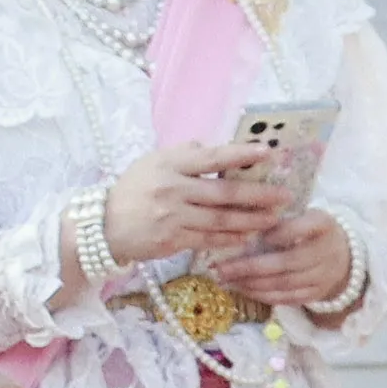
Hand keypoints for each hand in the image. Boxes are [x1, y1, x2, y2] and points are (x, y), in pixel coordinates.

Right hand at [99, 143, 290, 270]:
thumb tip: (213, 147)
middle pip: (223, 192)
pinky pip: (209, 239)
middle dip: (258, 195)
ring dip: (251, 219)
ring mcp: (173, 217)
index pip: (211, 157)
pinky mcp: (172, 240)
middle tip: (284, 196)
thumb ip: (184, 154)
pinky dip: (231, 238)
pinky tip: (248, 236)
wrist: (102, 226)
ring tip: (273, 218)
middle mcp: (172, 189)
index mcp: (169, 165)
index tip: (268, 152)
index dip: (241, 155)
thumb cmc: (132, 191)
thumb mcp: (152, 163)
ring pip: (221, 219)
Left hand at [217, 209, 358, 313]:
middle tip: (221, 268)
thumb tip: (239, 223)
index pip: (302, 227)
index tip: (250, 233)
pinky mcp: (316, 294)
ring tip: (226, 279)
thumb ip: (278, 218)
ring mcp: (323, 276)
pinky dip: (262, 295)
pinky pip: (286, 298)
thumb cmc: (310, 230)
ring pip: (284, 284)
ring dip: (251, 284)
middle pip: (287, 262)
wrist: (342, 255)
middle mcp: (327, 251)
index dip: (278, 233)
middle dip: (250, 267)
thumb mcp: (301, 215)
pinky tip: (241, 289)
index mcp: (323, 224)